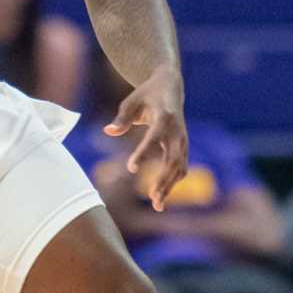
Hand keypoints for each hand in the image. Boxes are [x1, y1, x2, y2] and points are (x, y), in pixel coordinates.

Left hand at [105, 69, 188, 211]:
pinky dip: (173, 182)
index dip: (143, 153)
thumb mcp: (131, 102)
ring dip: (169, 186)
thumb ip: (122, 119)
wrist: (171, 87)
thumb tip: (108, 131)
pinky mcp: (184, 146)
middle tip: (151, 198)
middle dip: (163, 179)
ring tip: (157, 205)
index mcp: (164, 117)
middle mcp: (177, 131)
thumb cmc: (147, 94)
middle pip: (172, 159)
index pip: (153, 138)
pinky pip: (181, 167)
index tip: (131, 168)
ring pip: (179, 167)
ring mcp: (183, 140)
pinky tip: (161, 196)